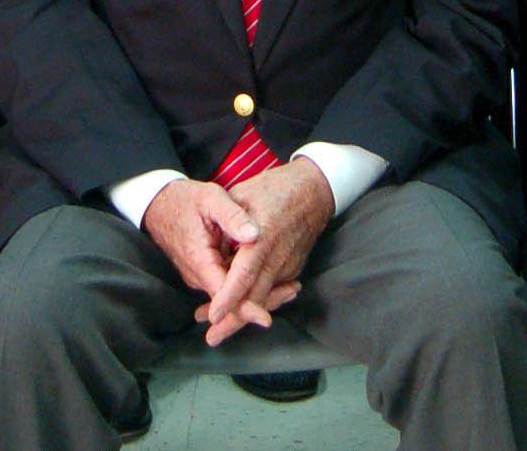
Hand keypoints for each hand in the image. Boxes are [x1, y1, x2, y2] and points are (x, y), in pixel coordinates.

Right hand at [139, 177, 292, 342]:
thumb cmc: (184, 200)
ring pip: (229, 295)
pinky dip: (247, 286)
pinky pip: (226, 285)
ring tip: (290, 287)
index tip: (265, 318)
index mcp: (199, 260)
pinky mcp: (204, 271)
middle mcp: (197, 275)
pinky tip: (270, 278)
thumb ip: (232, 216)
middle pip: (230, 300)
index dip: (245, 307)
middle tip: (292, 292)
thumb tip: (254, 235)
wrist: (157, 203)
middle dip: (260, 302)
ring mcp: (200, 275)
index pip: (223, 294)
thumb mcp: (209, 198)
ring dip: (256, 293)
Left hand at [198, 159, 332, 344]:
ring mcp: (288, 265)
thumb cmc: (274, 189)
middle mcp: (277, 257)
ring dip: (242, 315)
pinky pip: (272, 290)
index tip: (213, 315)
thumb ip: (226, 224)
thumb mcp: (242, 194)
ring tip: (218, 329)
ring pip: (264, 299)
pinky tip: (239, 311)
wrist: (314, 191)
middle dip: (234, 321)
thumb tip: (213, 249)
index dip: (228, 297)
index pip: (243, 275)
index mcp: (262, 238)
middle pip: (254, 297)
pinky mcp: (293, 269)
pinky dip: (255, 303)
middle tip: (212, 337)